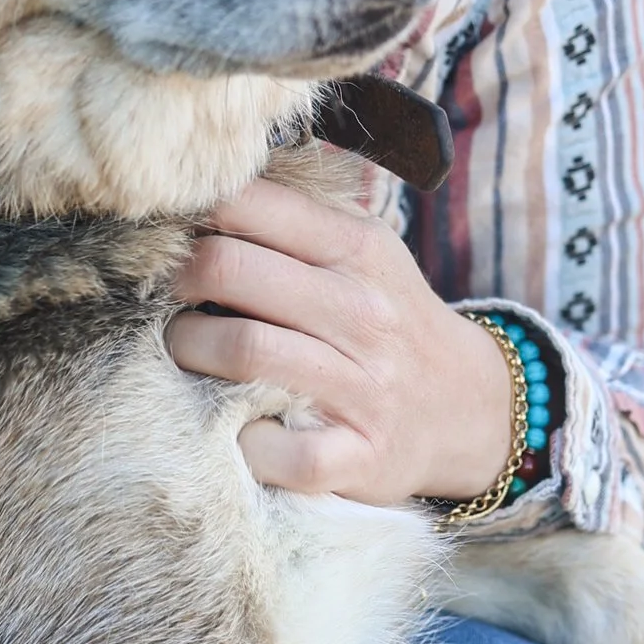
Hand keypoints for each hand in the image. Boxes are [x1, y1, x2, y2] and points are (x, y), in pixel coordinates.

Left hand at [164, 168, 516, 501]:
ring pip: (242, 350)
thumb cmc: (386, 320)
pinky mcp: (358, 456)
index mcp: (357, 249)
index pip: (249, 205)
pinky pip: (272, 449)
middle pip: (227, 270)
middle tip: (173, 298)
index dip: (190, 217)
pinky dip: (238, 440)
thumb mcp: (363, 252)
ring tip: (189, 350)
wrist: (470, 408)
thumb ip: (294, 218)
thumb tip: (202, 187)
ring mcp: (362, 387)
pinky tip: (236, 426)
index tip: (174, 237)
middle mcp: (363, 312)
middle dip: (177, 283)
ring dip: (190, 350)